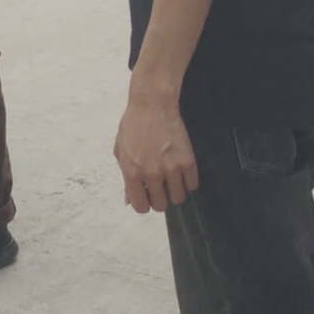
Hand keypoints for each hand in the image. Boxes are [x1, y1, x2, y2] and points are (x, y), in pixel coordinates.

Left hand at [113, 91, 199, 213]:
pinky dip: (188, 181)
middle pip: (162, 206)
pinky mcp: (188, 162)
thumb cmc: (132, 127)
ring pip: (178, 198)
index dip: (144, 203)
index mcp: (132, 173)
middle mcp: (152, 174)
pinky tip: (181, 170)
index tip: (147, 195)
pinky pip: (192, 185)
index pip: (141, 207)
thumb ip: (126, 178)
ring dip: (174, 190)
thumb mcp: (121, 152)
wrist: (152, 106)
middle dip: (159, 197)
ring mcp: (172, 169)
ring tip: (170, 176)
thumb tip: (130, 200)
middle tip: (159, 184)